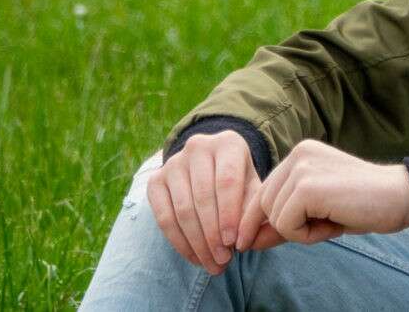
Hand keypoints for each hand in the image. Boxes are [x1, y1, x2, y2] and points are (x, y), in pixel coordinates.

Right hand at [145, 130, 280, 274]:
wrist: (211, 169)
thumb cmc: (239, 182)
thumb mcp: (252, 188)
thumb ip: (253, 210)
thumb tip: (245, 240)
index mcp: (228, 143)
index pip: (226, 181)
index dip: (229, 215)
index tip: (234, 244)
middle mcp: (198, 146)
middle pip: (203, 197)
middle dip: (213, 235)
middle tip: (224, 261)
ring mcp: (173, 162)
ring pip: (183, 210)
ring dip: (198, 243)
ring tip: (212, 264)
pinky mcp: (155, 180)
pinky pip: (164, 217)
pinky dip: (179, 242)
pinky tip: (195, 257)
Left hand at [236, 139, 408, 249]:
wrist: (400, 197)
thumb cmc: (362, 206)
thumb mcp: (317, 212)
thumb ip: (283, 222)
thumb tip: (246, 242)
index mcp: (300, 153)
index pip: (264, 192)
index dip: (258, 221)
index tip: (252, 242)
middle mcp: (297, 153)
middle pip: (264, 205)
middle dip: (285, 227)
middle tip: (324, 226)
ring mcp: (301, 167)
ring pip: (273, 216)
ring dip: (298, 232)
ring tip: (331, 222)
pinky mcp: (307, 186)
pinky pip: (285, 225)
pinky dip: (305, 235)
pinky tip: (332, 224)